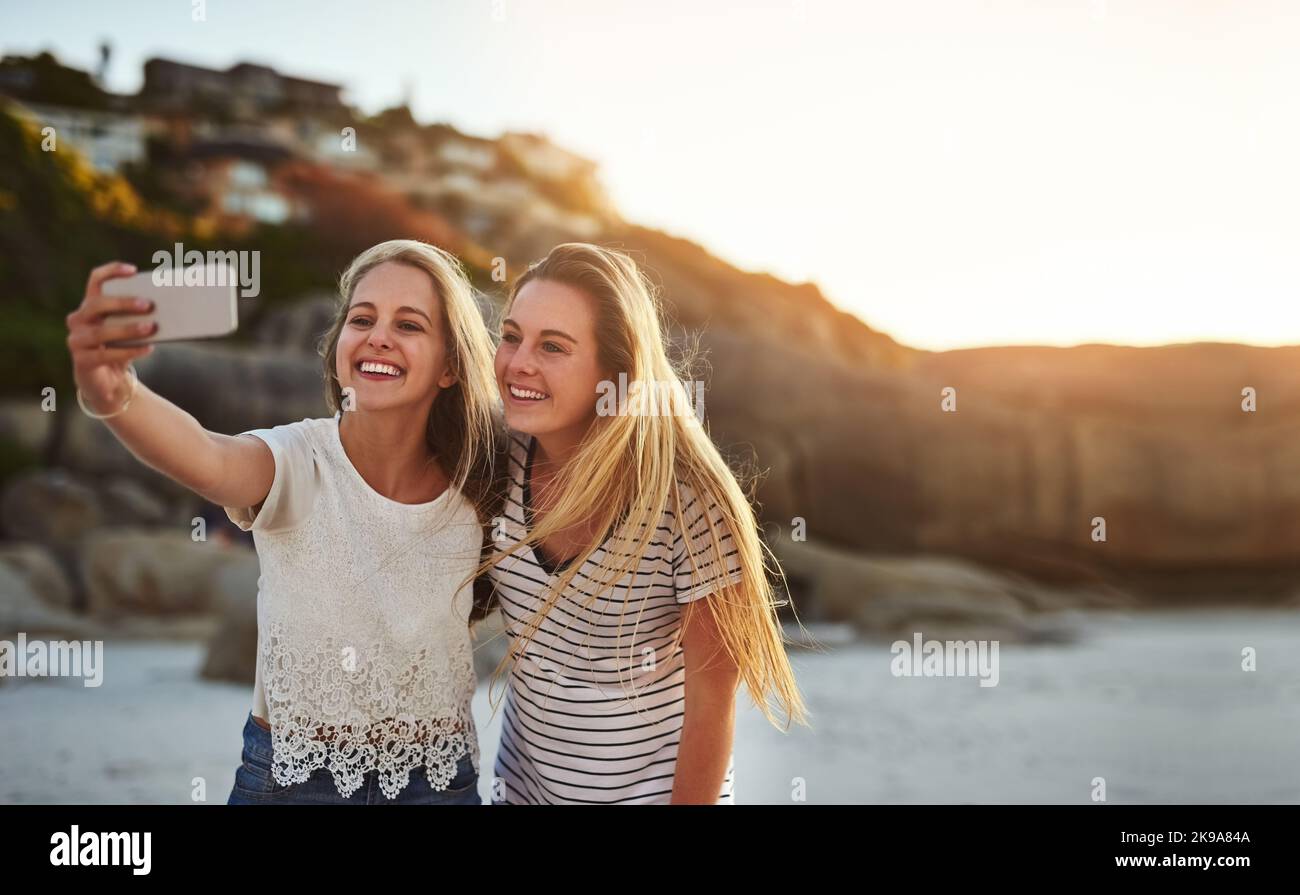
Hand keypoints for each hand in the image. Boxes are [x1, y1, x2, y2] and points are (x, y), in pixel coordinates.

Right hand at [66, 262, 156, 413]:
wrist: (108, 382)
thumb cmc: (121, 348)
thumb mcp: (130, 330)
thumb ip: (140, 317)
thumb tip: (174, 305)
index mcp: (91, 305)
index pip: (96, 281)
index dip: (111, 272)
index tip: (133, 271)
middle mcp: (79, 319)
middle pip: (96, 304)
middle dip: (122, 303)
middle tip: (148, 304)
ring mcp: (77, 340)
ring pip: (100, 332)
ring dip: (127, 329)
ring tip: (151, 327)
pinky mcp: (82, 362)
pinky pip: (105, 355)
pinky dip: (128, 351)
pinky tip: (148, 348)